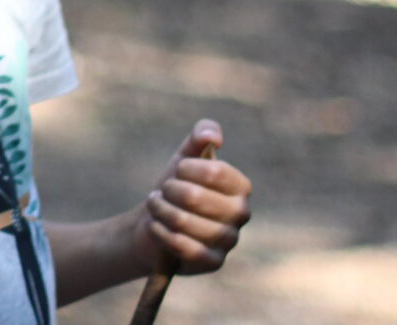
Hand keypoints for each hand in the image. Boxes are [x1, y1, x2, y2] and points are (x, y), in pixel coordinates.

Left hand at [135, 121, 250, 275]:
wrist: (155, 222)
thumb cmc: (175, 187)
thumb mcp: (185, 156)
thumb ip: (200, 136)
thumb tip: (214, 136)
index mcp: (240, 186)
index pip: (215, 172)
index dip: (187, 169)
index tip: (178, 170)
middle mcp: (241, 214)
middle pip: (195, 197)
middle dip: (169, 190)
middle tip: (163, 191)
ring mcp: (229, 240)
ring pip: (183, 221)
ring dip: (160, 210)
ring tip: (156, 205)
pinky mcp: (213, 262)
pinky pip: (181, 245)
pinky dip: (160, 231)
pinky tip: (156, 225)